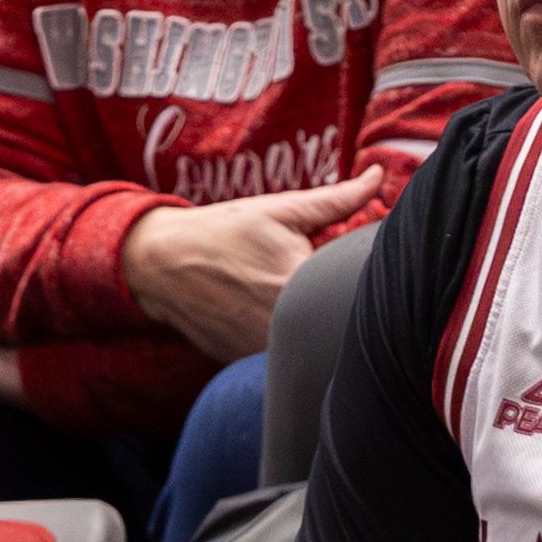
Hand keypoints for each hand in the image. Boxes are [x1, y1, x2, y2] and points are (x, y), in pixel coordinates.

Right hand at [121, 177, 380, 363]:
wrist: (162, 264)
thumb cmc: (223, 232)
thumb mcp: (281, 210)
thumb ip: (338, 199)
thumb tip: (379, 177)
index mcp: (302, 284)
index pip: (357, 287)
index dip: (358, 274)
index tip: (348, 263)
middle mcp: (284, 326)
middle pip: (334, 318)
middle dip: (334, 298)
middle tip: (310, 277)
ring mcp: (264, 351)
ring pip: (309, 342)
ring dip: (310, 323)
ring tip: (283, 295)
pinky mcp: (248, 364)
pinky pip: (280, 355)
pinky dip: (282, 338)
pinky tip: (260, 314)